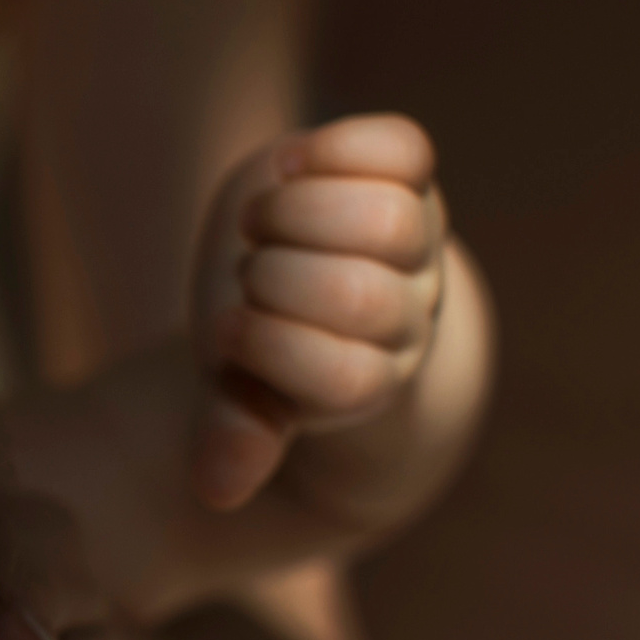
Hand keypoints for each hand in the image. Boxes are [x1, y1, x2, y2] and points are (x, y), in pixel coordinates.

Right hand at [191, 113, 450, 510]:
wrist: (297, 272)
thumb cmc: (256, 340)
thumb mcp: (232, 389)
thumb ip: (232, 427)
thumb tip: (220, 489)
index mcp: (366, 384)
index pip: (345, 380)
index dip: (273, 348)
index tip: (228, 331)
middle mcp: (409, 318)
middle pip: (363, 296)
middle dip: (276, 277)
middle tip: (247, 272)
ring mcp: (419, 245)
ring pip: (390, 222)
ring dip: (300, 213)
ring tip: (263, 221)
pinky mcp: (414, 178)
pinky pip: (399, 151)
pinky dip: (335, 150)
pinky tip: (294, 167)